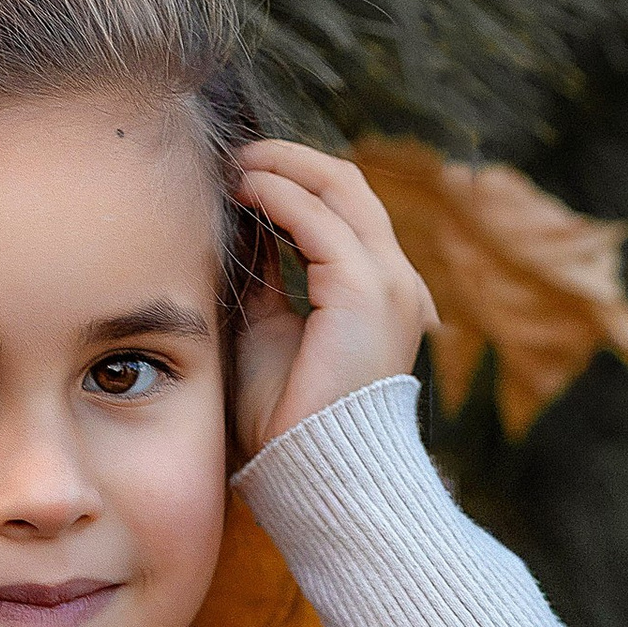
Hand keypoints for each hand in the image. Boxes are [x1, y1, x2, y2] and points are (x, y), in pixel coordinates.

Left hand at [230, 141, 435, 458]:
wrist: (315, 470)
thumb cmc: (288, 414)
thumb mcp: (270, 328)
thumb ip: (267, 279)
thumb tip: (244, 231)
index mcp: (377, 291)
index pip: (344, 208)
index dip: (294, 179)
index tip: (241, 173)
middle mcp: (394, 280)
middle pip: (346, 186)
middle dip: (287, 160)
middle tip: (235, 156)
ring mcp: (387, 283)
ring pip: (339, 189)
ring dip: (281, 168)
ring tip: (233, 167)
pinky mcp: (366, 293)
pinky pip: (320, 222)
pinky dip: (280, 196)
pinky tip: (244, 192)